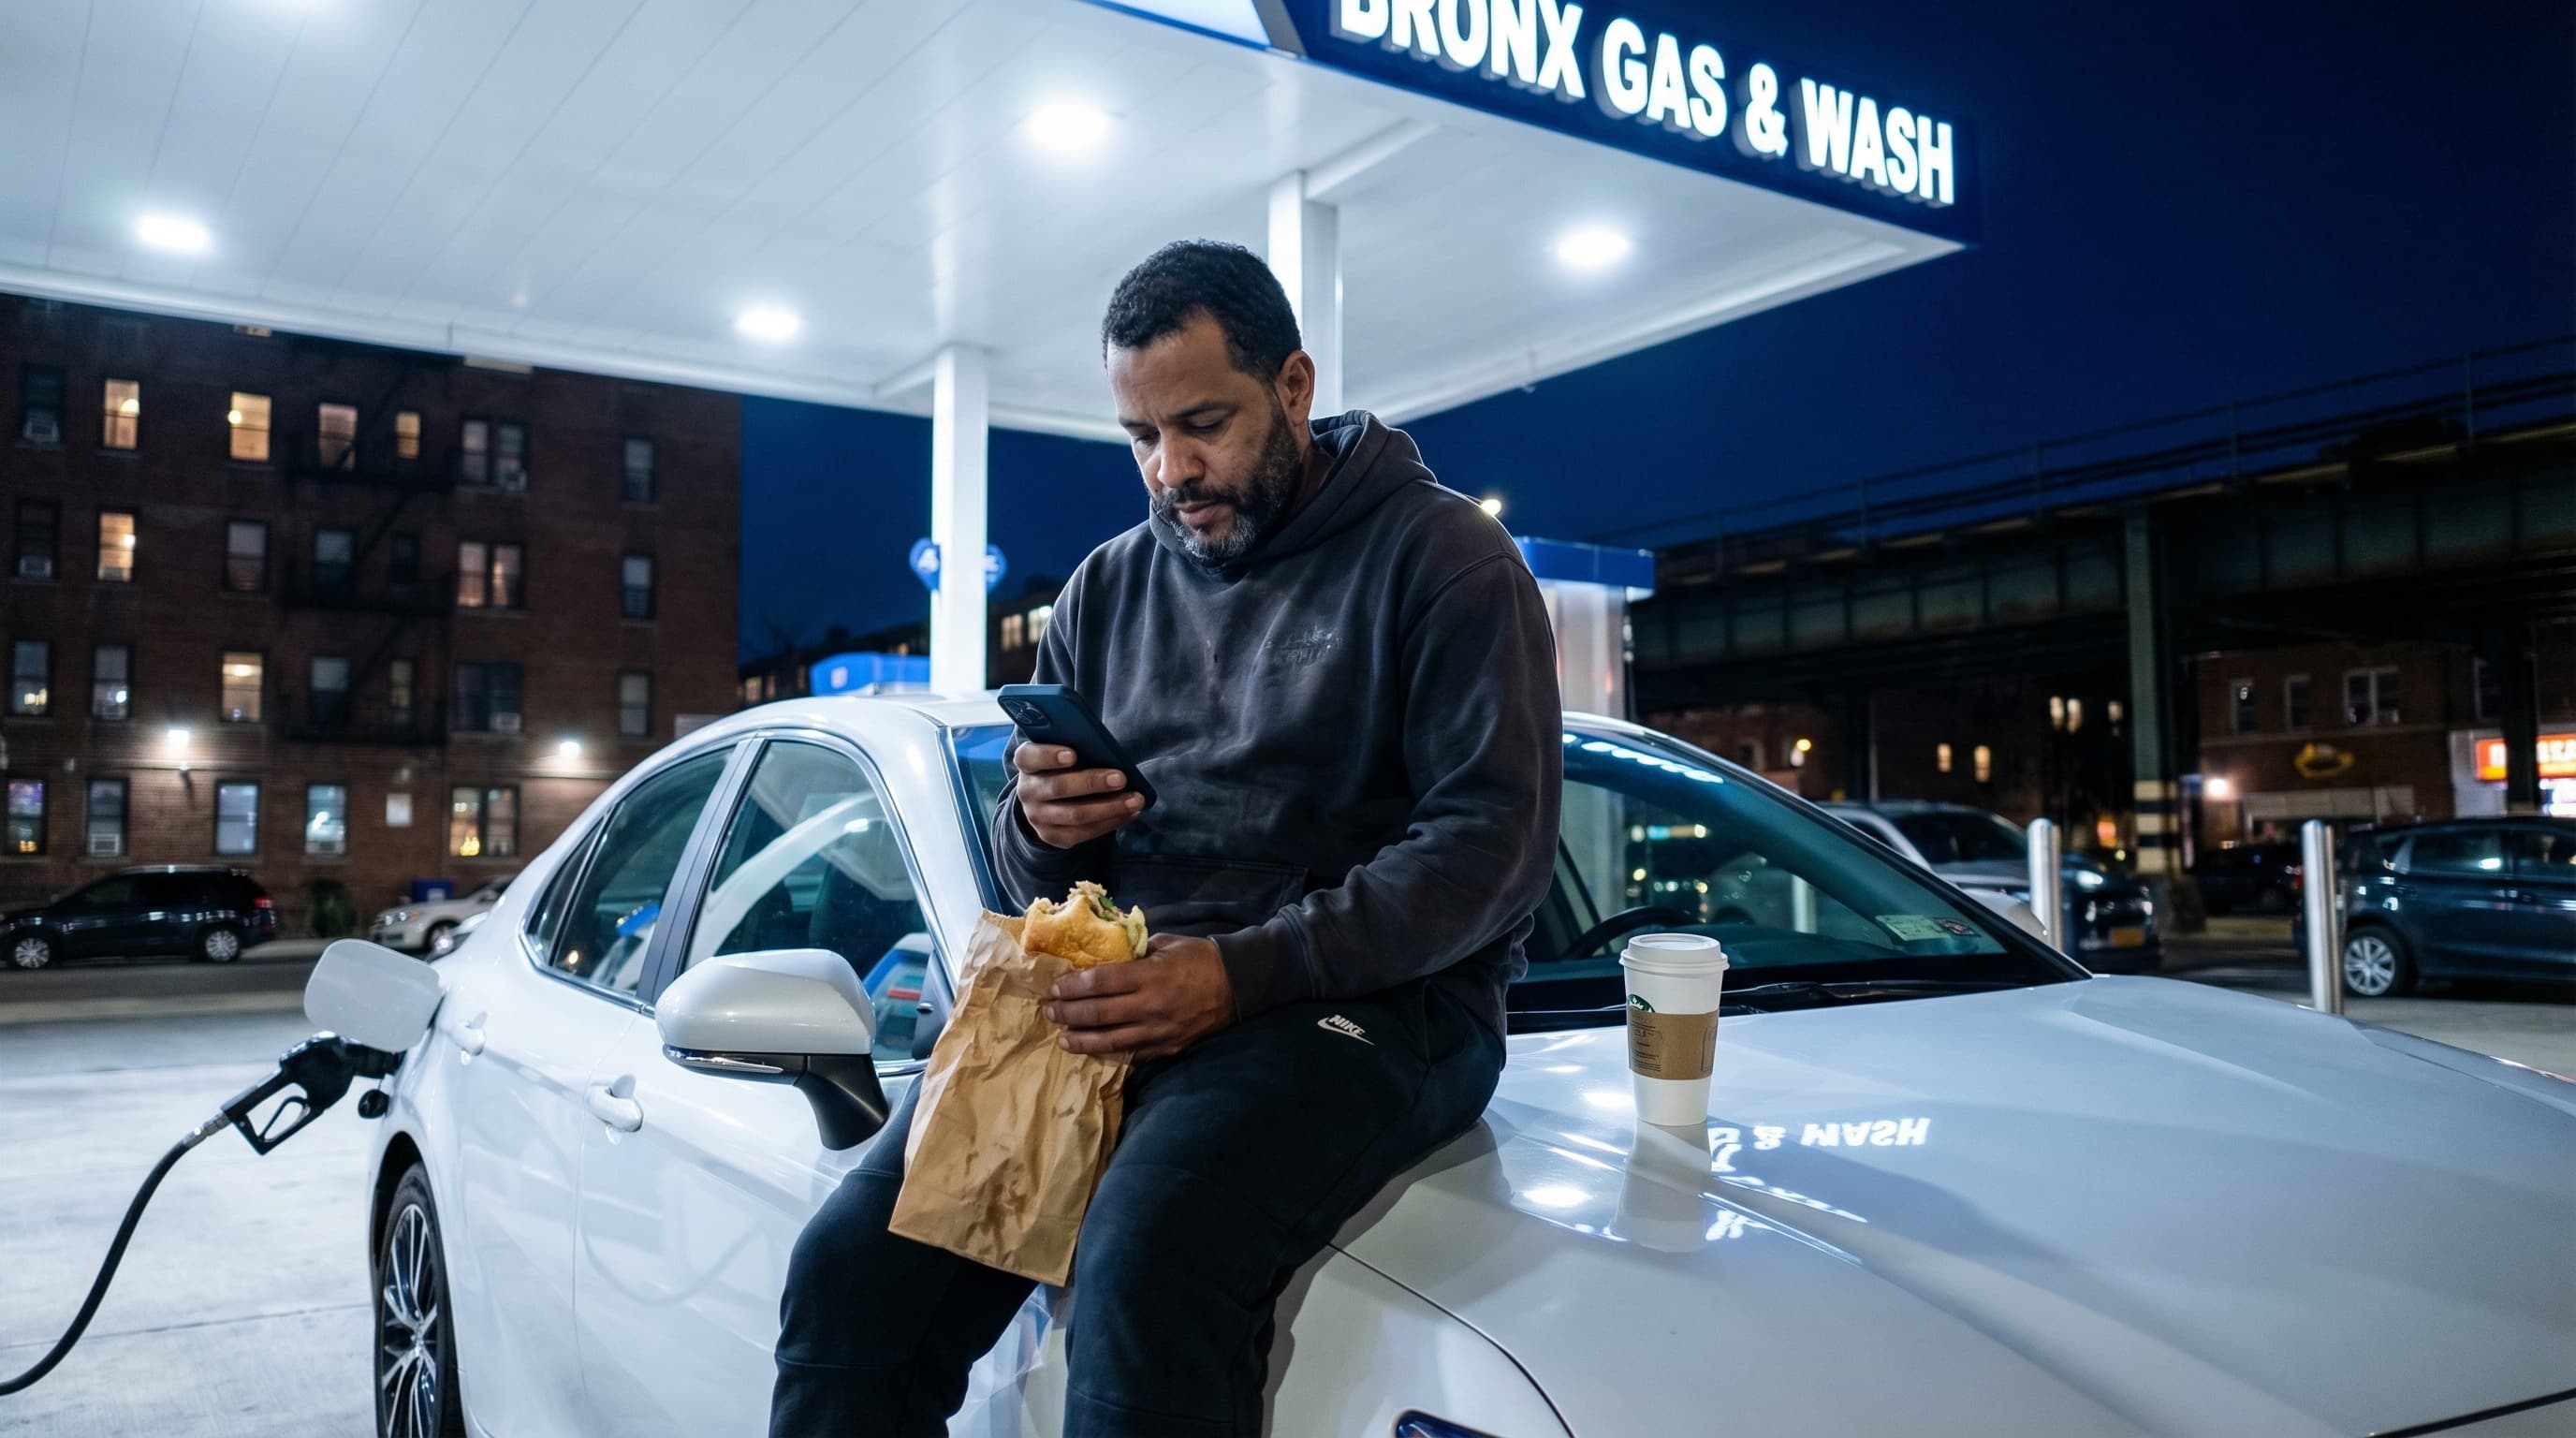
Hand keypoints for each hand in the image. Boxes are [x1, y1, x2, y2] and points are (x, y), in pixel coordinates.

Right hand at [1013, 744, 1145, 849]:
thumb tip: (1109, 752)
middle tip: (1122, 778)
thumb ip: (1078, 747)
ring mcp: (1038, 817)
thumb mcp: (1061, 752)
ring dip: (1110, 807)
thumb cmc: (1062, 767)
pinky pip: (1084, 833)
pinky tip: (1130, 813)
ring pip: (1075, 814)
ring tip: (1136, 800)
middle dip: (1092, 782)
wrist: (1044, 802)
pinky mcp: (1052, 836)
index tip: (1074, 754)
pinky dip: (1111, 822)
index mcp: (1027, 763)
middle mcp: (1027, 791)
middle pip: (1058, 787)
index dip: (1049, 756)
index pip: (1029, 757)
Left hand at [1043, 935, 1233, 1060]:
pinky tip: (1093, 1050)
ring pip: (1111, 1041)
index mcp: (1151, 975)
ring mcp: (1159, 1031)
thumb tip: (1101, 955)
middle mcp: (1152, 1006)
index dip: (1074, 986)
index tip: (1055, 987)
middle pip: (1099, 1013)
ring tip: (1062, 1038)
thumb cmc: (1198, 957)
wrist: (1237, 984)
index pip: (1101, 982)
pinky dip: (1109, 1053)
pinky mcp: (1167, 1047)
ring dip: (1082, 1040)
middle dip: (1068, 1013)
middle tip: (1049, 1011)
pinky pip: (1132, 1054)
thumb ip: (1133, 952)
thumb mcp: (1165, 943)